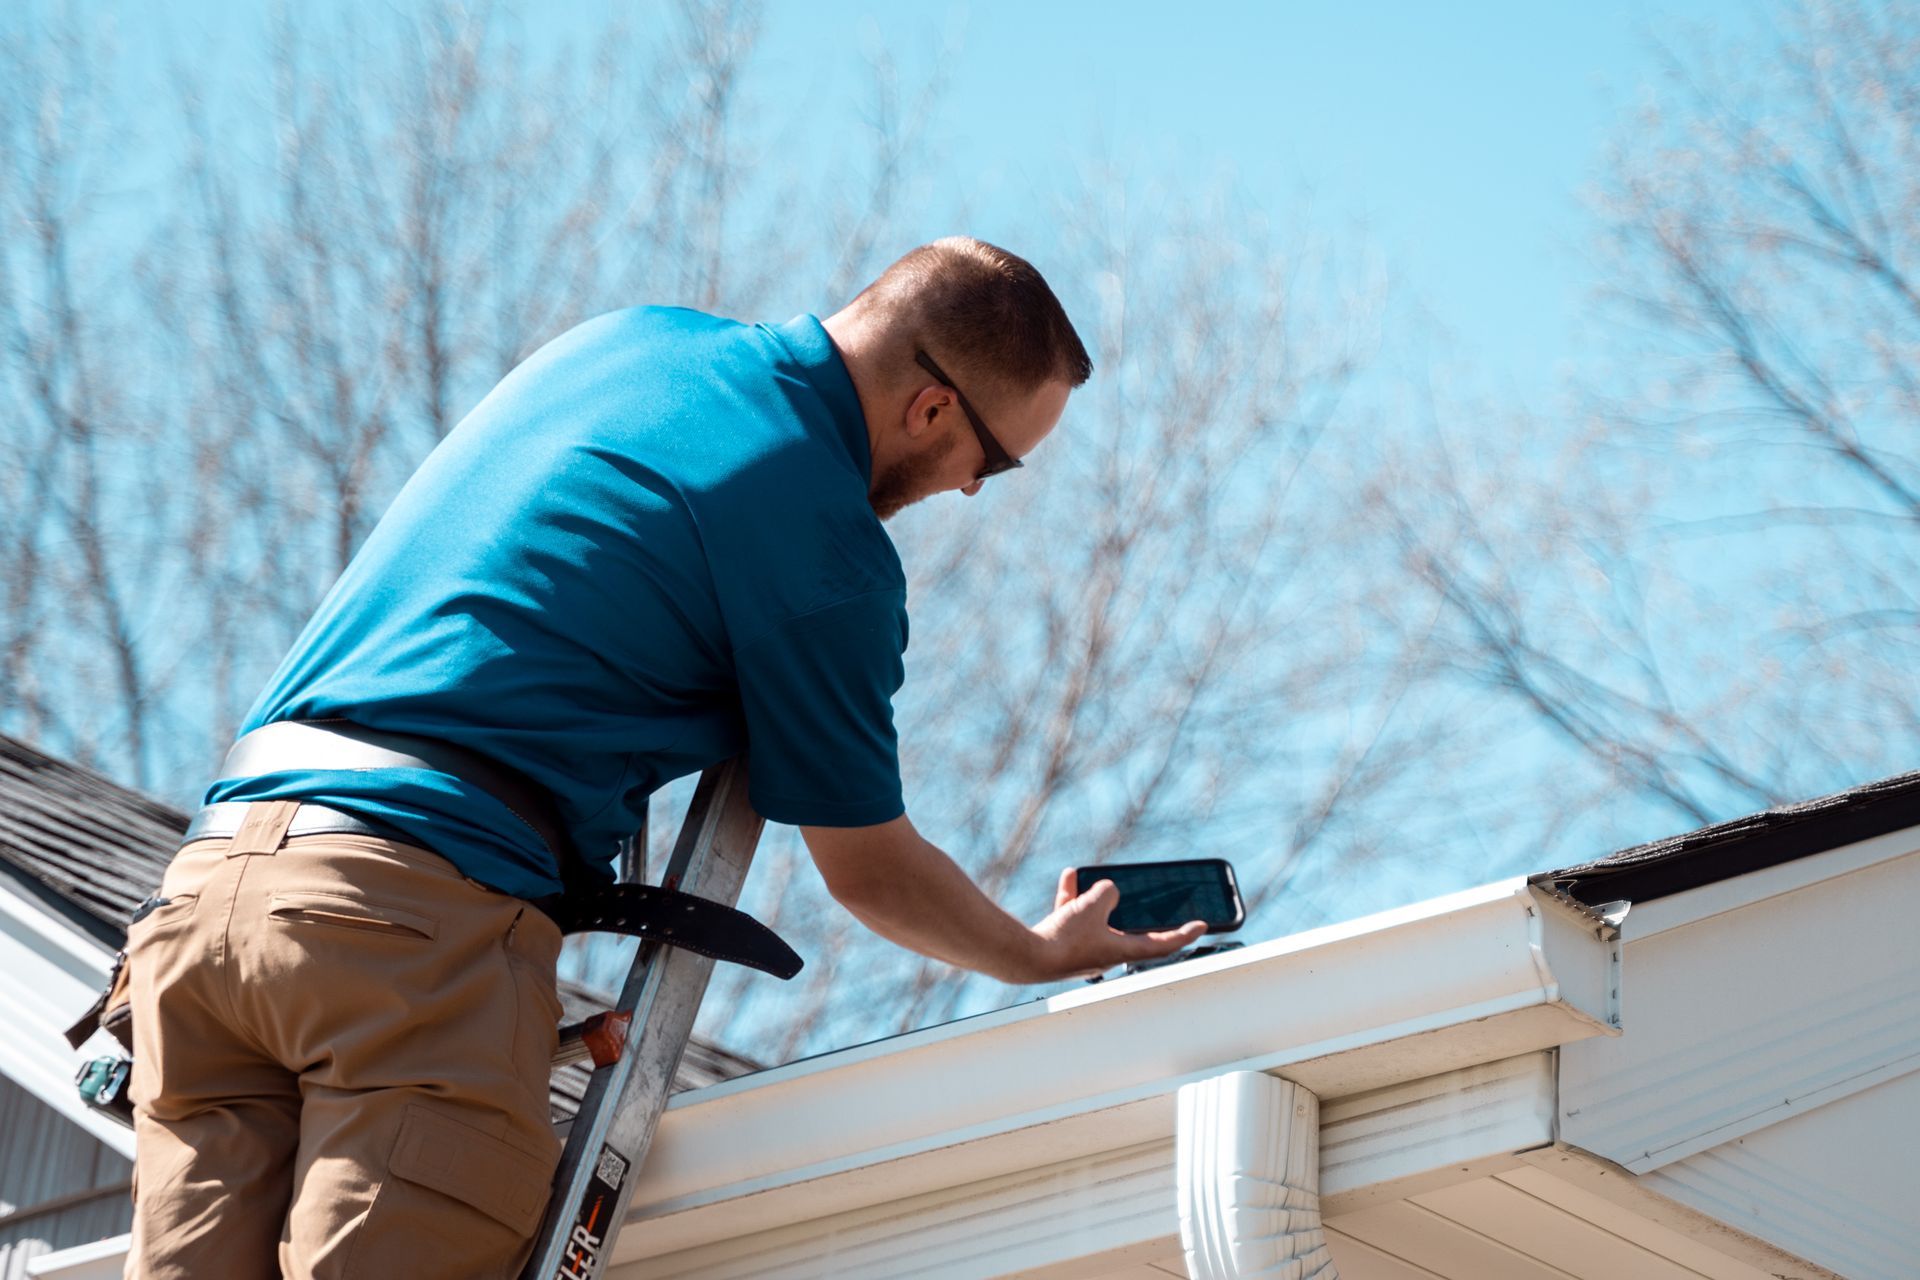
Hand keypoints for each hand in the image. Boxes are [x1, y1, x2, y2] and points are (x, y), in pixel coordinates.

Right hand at [1023, 869, 1206, 981]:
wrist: (1027, 957)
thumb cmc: (1064, 939)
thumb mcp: (1094, 905)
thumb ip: (1108, 892)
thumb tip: (1109, 890)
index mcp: (1121, 950)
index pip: (1163, 944)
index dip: (1184, 934)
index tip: (1202, 927)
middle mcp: (1105, 954)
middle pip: (1130, 931)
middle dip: (1136, 914)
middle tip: (1154, 904)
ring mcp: (1083, 950)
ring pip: (1098, 920)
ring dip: (1096, 899)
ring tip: (1092, 880)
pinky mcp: (1063, 944)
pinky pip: (1074, 917)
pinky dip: (1074, 897)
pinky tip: (1071, 875)